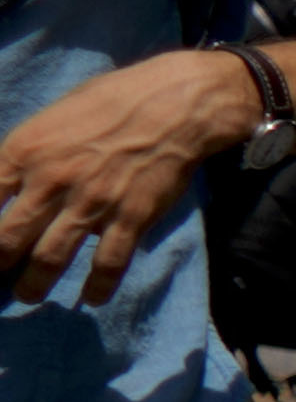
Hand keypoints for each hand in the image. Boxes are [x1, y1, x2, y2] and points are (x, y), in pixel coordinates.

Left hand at [0, 48, 248, 302]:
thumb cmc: (108, 103)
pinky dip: (98, 286)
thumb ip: (25, 155)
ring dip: (35, 283)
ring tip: (28, 294)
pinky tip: (93, 298)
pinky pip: (108, 263)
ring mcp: (91, 203)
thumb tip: (9, 186)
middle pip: (8, 236)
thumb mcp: (48, 120)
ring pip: (51, 257)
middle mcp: (51, 180)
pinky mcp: (129, 218)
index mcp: (24, 151)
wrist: (172, 106)